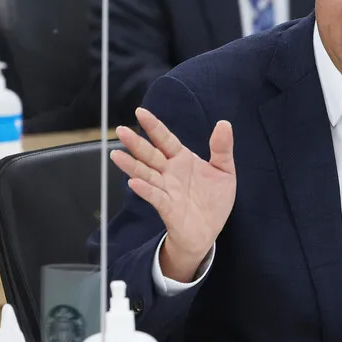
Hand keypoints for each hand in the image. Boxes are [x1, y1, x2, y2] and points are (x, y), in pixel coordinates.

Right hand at [110, 107, 235, 281]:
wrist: (210, 230)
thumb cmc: (214, 199)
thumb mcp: (224, 171)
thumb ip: (222, 148)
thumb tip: (224, 123)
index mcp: (182, 159)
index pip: (165, 139)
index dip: (154, 126)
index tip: (140, 112)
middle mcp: (170, 172)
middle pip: (150, 154)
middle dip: (136, 143)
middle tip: (120, 130)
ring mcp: (166, 189)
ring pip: (145, 174)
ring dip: (131, 165)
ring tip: (117, 155)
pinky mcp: (167, 208)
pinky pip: (155, 197)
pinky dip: (145, 190)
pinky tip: (134, 182)